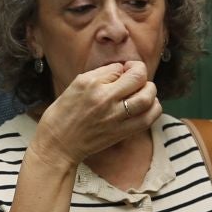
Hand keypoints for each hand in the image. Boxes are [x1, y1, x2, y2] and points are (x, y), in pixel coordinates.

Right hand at [33, 61, 161, 171]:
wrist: (58, 145)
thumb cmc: (63, 114)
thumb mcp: (76, 85)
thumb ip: (101, 74)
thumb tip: (121, 70)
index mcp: (92, 85)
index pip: (120, 67)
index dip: (126, 66)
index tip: (123, 71)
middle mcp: (106, 100)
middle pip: (139, 78)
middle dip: (141, 74)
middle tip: (134, 78)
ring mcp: (116, 118)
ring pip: (148, 99)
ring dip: (150, 91)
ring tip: (142, 92)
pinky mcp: (122, 133)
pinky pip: (147, 119)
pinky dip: (152, 109)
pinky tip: (144, 107)